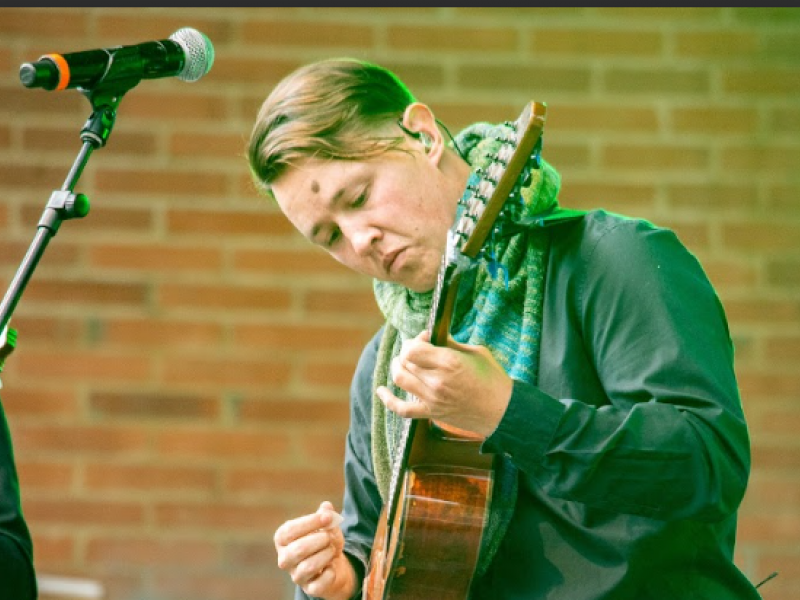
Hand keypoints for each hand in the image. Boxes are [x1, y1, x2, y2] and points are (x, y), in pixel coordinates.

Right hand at [273, 501, 355, 599]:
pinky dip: (330, 573)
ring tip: (332, 549)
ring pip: (309, 567)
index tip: (327, 517)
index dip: (310, 522)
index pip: (289, 530)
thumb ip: (325, 515)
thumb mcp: (326, 525)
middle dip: (320, 540)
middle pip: (298, 549)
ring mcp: (296, 576)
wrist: (334, 564)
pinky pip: (319, 584)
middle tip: (329, 537)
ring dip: (326, 554)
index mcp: (283, 539)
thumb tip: (326, 507)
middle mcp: (285, 559)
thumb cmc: (324, 541)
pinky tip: (332, 566)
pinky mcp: (309, 589)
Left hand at [377, 330, 512, 436]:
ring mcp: (432, 399)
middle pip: (405, 361)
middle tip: (418, 349)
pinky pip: (402, 409)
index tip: (425, 338)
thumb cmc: (493, 379)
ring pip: (400, 379)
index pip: (413, 348)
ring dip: (398, 367)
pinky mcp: (432, 413)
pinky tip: (381, 391)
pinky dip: (388, 400)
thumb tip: (432, 337)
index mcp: (449, 362)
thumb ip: (450, 344)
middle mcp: (437, 381)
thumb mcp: (476, 352)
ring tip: (403, 362)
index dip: (415, 340)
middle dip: (408, 351)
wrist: (503, 412)